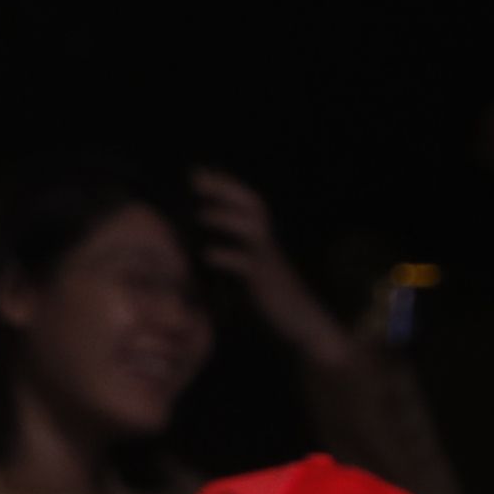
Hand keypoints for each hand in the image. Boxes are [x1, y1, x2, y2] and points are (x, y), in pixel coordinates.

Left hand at [189, 168, 352, 367]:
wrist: (300, 322)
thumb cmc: (268, 297)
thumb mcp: (245, 271)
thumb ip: (227, 256)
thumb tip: (193, 248)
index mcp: (260, 239)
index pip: (247, 202)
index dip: (226, 185)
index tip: (198, 171)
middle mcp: (266, 243)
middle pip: (253, 205)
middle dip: (226, 189)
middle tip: (197, 178)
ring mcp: (267, 261)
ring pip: (253, 229)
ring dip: (226, 218)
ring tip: (201, 213)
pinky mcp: (264, 282)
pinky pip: (248, 266)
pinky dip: (228, 257)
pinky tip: (208, 254)